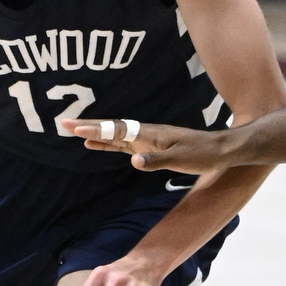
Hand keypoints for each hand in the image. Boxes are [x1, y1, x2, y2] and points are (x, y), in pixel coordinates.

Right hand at [62, 117, 230, 174]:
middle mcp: (146, 134)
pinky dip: (107, 144)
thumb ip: (156, 161)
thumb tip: (133, 160)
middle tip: (64, 124)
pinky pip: (122, 143)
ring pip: (115, 135)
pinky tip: (96, 146)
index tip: (76, 129)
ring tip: (74, 132)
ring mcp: (147, 139)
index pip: (118, 131)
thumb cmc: (202, 154)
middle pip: (112, 128)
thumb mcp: (180, 160)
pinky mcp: (149, 147)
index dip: (96, 130)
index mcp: (151, 135)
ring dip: (95, 133)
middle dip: (88, 127)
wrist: (221, 149)